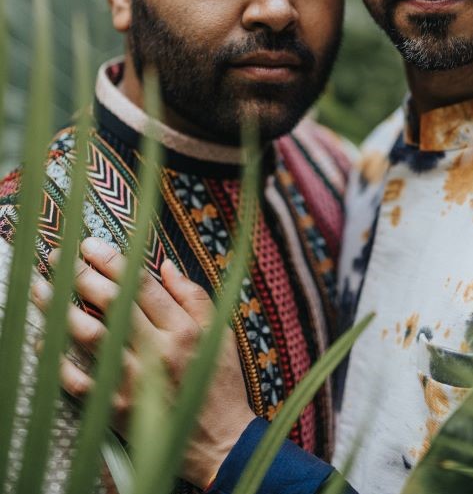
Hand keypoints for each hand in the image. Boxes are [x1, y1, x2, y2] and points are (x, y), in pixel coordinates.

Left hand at [31, 237, 254, 488]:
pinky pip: (81, 383)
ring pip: (91, 338)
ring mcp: (135, 382)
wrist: (217, 438)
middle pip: (113, 305)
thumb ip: (192, 295)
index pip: (140, 284)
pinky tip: (46, 343)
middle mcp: (158, 351)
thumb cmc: (219, 379)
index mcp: (183, 328)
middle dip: (82, 277)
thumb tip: (165, 265)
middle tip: (59, 261)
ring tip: (42, 292)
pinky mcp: (118, 410)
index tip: (89, 245)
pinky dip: (60, 362)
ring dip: (62, 311)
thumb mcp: (219, 330)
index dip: (112, 261)